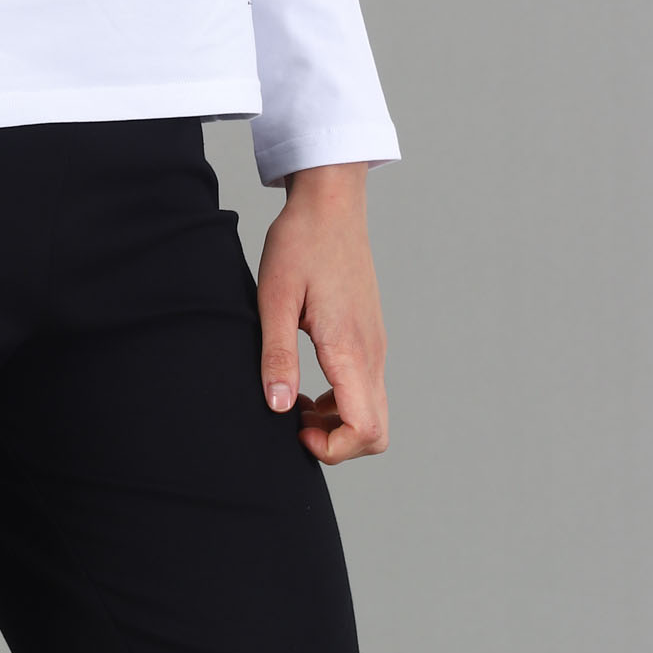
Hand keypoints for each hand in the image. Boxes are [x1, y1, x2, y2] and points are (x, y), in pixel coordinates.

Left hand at [256, 163, 388, 464]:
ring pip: (373, 412)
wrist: (330, 203)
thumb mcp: (274, 298)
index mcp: (350, 348)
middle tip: (294, 421)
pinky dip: (341, 401)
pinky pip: (366, 388)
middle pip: (377, 432)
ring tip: (293, 399)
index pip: (367, 430)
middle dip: (338, 444)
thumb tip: (278, 408)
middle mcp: (372, 353)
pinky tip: (306, 381)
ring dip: (337, 422)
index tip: (295, 428)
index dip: (333, 448)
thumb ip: (277, 355)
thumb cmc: (300, 244)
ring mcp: (375, 345)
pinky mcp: (370, 336)